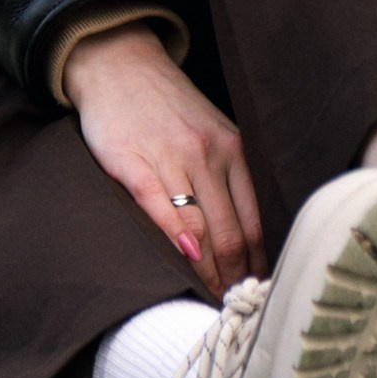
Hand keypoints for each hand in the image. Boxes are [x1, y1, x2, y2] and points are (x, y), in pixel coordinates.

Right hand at [63, 22, 266, 300]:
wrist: (120, 64)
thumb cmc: (167, 108)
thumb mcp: (211, 134)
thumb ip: (228, 179)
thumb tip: (246, 241)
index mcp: (233, 150)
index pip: (254, 223)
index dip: (256, 266)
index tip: (255, 298)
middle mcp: (210, 153)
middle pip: (232, 232)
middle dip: (234, 279)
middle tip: (232, 314)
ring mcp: (172, 156)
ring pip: (200, 226)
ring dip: (207, 272)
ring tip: (208, 304)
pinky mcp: (131, 160)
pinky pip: (157, 203)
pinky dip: (173, 235)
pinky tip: (184, 258)